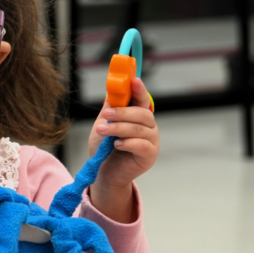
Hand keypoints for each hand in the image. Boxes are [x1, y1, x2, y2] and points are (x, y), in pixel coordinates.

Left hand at [87, 77, 159, 219]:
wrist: (103, 172)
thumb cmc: (104, 148)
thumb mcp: (103, 124)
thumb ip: (109, 109)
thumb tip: (111, 91)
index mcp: (137, 115)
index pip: (141, 98)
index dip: (139, 89)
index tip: (133, 81)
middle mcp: (148, 125)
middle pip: (141, 113)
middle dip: (122, 112)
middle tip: (106, 115)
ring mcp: (151, 140)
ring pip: (139, 128)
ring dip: (118, 128)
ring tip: (102, 130)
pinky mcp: (150, 155)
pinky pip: (142, 145)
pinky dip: (128, 143)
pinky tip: (116, 145)